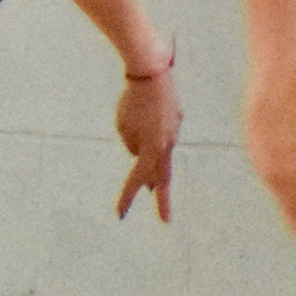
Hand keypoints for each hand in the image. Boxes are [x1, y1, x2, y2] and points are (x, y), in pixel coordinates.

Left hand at [113, 65, 180, 221]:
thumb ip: (132, 145)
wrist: (153, 74)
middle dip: (163, 201)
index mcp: (152, 150)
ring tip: (153, 188)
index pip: (136, 179)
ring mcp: (174, 133)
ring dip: (156, 170)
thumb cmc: (132, 102)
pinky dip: (155, 138)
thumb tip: (140, 153)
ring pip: (163, 156)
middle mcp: (167, 145)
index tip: (119, 214)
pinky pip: (163, 135)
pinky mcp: (176, 120)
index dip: (126, 197)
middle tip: (165, 221)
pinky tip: (149, 124)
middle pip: (163, 178)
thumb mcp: (123, 127)